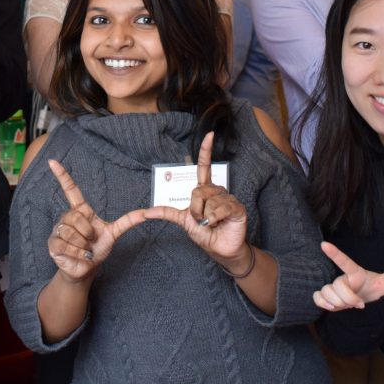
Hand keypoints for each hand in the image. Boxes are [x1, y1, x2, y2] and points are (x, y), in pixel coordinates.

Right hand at [46, 159, 150, 281]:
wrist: (87, 268)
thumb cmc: (98, 248)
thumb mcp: (114, 233)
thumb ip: (128, 221)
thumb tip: (147, 212)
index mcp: (81, 210)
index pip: (70, 189)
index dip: (62, 175)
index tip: (52, 161)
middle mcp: (67, 217)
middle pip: (77, 217)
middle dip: (88, 233)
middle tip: (90, 241)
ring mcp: (58, 230)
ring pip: (71, 233)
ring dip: (83, 246)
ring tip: (84, 249)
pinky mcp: (52, 244)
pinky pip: (65, 245)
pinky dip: (77, 254)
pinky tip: (78, 256)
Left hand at [144, 132, 249, 268]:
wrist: (219, 249)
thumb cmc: (204, 233)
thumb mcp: (182, 221)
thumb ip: (167, 213)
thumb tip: (146, 212)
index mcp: (204, 189)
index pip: (204, 166)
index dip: (206, 150)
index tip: (209, 134)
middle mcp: (217, 190)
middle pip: (198, 191)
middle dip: (195, 210)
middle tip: (201, 221)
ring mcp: (228, 197)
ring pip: (209, 202)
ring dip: (206, 217)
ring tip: (212, 223)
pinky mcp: (237, 207)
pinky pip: (221, 208)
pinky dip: (216, 219)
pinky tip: (220, 223)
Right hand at [313, 241, 383, 311]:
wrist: (366, 304)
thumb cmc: (374, 290)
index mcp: (354, 273)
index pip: (344, 261)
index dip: (334, 253)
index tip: (324, 244)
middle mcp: (342, 278)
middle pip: (337, 285)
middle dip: (348, 298)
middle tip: (359, 304)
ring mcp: (333, 287)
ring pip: (327, 292)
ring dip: (339, 302)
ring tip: (348, 306)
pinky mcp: (326, 297)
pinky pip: (317, 297)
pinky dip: (322, 303)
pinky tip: (331, 307)